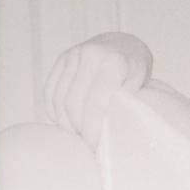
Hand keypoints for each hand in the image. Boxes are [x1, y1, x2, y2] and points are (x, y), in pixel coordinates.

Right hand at [44, 32, 152, 148]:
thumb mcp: (139, 84)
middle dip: (77, 128)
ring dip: (64, 121)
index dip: (92, 128)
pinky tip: (63, 121)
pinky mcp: (62, 58)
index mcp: (113, 62)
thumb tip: (107, 133)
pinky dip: (53, 109)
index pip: (95, 103)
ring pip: (59, 98)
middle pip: (73, 103)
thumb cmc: (134, 69)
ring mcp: (73, 55)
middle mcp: (90, 55)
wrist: (123, 43)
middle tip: (85, 143)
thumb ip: (123, 103)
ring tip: (75, 134)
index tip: (94, 145)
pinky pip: (50, 89)